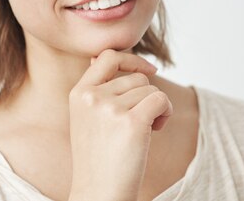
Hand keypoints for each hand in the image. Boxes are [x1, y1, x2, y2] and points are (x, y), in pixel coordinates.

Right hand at [68, 49, 173, 200]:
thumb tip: (101, 57)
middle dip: (145, 96)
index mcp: (78, 93)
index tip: (149, 71)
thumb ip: (95, 88)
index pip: (107, 56)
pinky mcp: (131, 122)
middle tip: (137, 123)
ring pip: (150, 89)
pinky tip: (155, 130)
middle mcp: (91, 97)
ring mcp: (110, 108)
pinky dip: (165, 113)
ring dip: (155, 108)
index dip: (132, 59)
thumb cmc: (98, 158)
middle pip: (136, 77)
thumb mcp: (86, 117)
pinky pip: (161, 99)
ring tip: (142, 132)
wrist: (100, 193)